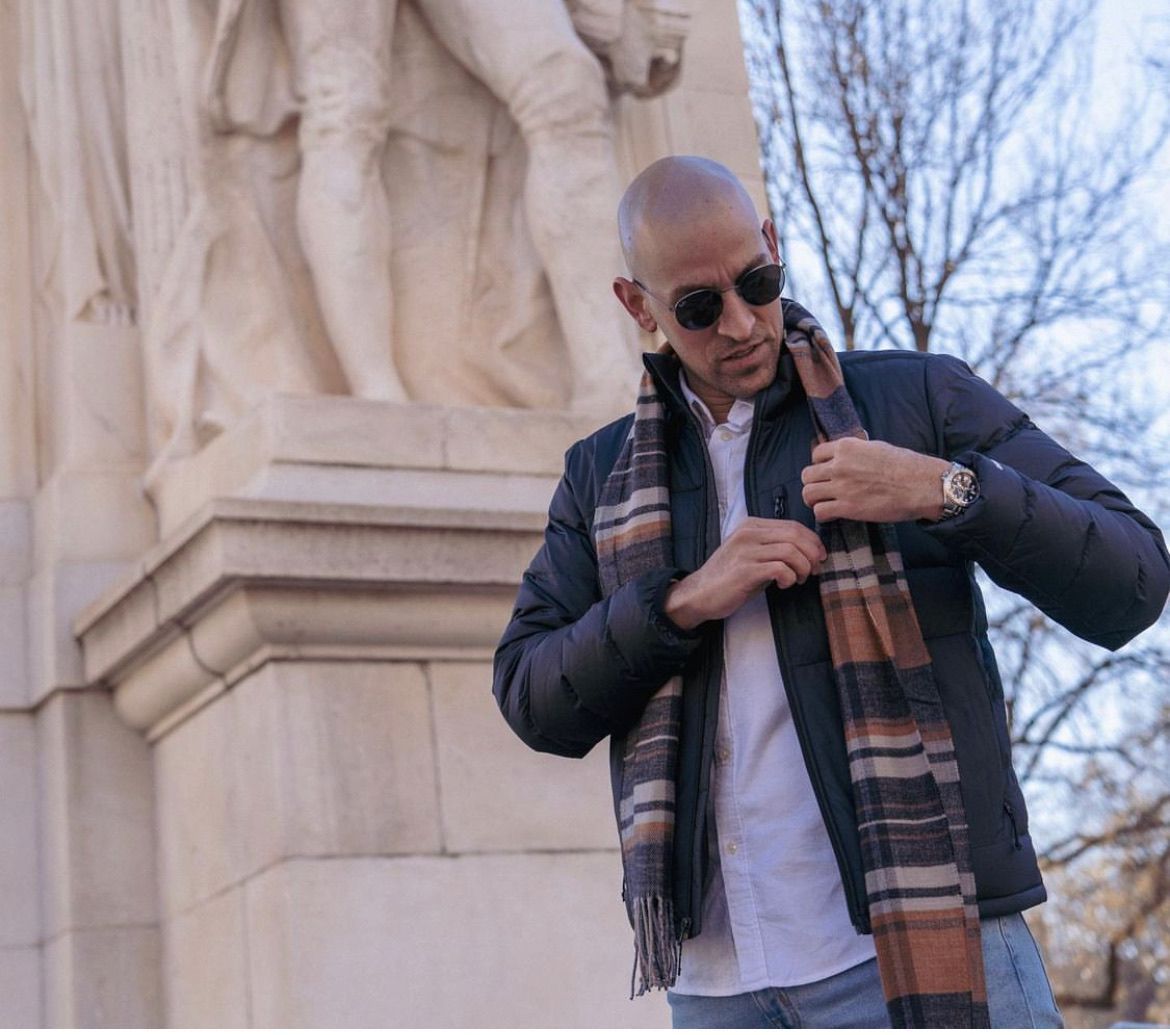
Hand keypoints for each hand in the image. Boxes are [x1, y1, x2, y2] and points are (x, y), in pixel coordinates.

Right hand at [664, 518, 825, 629]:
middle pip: (795, 535)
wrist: (700, 594)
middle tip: (814, 570)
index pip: (793, 525)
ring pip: (791, 551)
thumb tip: (809, 551)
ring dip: (803, 567)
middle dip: (812, 554)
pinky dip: (789, 577)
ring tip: (799, 579)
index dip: (812, 541)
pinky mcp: (744, 570)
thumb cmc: (730, 577)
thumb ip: (774, 547)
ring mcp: (745, 551)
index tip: (819, 557)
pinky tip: (785, 584)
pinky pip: (779, 568)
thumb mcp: (752, 555)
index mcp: (751, 525)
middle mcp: (748, 533)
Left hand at [800, 438, 948, 523]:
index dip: (819, 465)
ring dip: (814, 500)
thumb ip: (855, 451)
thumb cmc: (905, 466)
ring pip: (808, 493)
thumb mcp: (876, 447)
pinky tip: (831, 515)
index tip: (826, 473)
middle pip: (807, 475)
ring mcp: (842, 487)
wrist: (922, 485)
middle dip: (813, 483)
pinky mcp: (848, 507)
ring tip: (824, 503)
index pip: (815, 454)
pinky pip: (819, 511)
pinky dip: (822, 515)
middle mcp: (840, 465)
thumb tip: (843, 455)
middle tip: (823, 490)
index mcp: (846, 447)